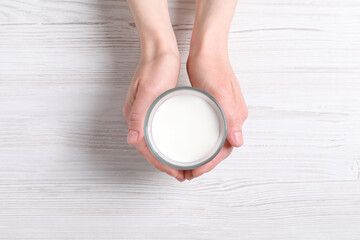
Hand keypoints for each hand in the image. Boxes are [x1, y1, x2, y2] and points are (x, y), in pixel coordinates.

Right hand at [123, 50, 185, 181]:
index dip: (159, 163)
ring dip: (166, 155)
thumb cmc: (154, 67)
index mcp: (134, 115)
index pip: (144, 148)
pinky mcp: (154, 107)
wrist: (159, 49)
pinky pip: (159, 131)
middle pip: (149, 148)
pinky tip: (178, 143)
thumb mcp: (148, 91)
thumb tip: (131, 139)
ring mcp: (146, 112)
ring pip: (155, 141)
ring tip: (182, 165)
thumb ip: (138, 115)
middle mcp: (138, 117)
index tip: (174, 173)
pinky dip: (167, 142)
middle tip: (182, 174)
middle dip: (164, 164)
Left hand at [184, 0, 246, 179]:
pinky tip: (188, 143)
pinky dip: (200, 142)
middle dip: (205, 164)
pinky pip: (208, 131)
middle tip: (187, 173)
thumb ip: (230, 117)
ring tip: (186, 164)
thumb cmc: (213, 67)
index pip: (224, 150)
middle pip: (220, 149)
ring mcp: (223, 113)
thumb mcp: (219, 92)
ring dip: (202, 155)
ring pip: (213, 142)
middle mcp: (231, 118)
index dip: (209, 164)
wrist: (207, 50)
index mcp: (235, 117)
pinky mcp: (213, 108)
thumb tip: (237, 142)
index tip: (194, 172)